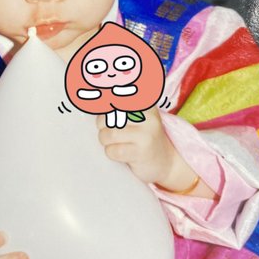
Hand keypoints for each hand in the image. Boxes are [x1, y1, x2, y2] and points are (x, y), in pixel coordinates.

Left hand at [97, 108, 215, 197]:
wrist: (165, 161)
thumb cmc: (142, 136)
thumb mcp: (136, 116)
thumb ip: (118, 107)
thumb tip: (93, 99)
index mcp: (144, 103)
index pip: (115, 97)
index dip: (103, 106)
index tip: (103, 110)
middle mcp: (147, 115)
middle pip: (107, 117)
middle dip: (102, 127)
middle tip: (110, 132)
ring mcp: (146, 134)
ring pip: (109, 134)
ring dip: (106, 142)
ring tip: (116, 143)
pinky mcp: (141, 152)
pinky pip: (113, 151)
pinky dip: (112, 153)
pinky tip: (122, 154)